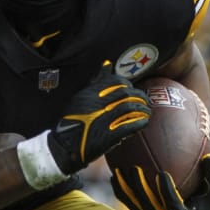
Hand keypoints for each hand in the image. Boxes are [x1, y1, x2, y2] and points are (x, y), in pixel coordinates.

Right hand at [17, 60, 150, 188]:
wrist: (63, 147)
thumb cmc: (71, 122)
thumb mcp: (79, 98)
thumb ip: (96, 81)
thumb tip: (108, 63)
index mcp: (89, 94)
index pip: (116, 81)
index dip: (128, 85)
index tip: (132, 89)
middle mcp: (97, 105)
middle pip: (127, 94)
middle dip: (140, 97)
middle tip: (145, 101)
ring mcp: (103, 120)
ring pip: (130, 109)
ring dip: (143, 110)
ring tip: (147, 112)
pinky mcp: (108, 136)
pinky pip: (130, 126)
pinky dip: (140, 123)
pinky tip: (143, 123)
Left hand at [114, 154, 209, 209]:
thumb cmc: (205, 203)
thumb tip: (209, 158)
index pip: (172, 205)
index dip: (166, 191)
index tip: (162, 172)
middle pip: (148, 206)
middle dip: (139, 187)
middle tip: (135, 168)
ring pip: (135, 206)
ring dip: (125, 188)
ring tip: (118, 170)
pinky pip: (129, 206)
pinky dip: (121, 192)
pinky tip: (114, 175)